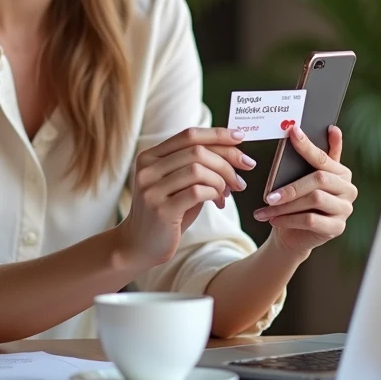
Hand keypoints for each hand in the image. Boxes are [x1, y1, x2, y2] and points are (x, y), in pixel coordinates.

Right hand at [115, 127, 255, 269]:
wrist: (140, 245)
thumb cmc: (167, 212)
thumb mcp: (178, 184)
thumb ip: (197, 166)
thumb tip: (234, 152)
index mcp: (150, 156)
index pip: (189, 135)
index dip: (217, 134)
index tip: (240, 138)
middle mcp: (147, 169)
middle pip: (197, 151)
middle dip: (226, 162)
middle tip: (240, 178)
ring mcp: (151, 189)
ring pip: (198, 170)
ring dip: (221, 180)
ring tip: (227, 193)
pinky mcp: (161, 210)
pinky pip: (197, 192)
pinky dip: (214, 194)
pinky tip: (218, 202)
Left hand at [254, 125, 355, 255]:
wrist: (295, 234)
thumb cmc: (298, 202)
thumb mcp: (303, 178)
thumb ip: (317, 156)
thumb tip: (332, 128)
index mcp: (342, 172)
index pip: (322, 157)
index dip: (306, 145)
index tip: (292, 131)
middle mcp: (348, 189)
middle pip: (319, 179)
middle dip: (290, 188)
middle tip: (268, 196)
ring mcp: (345, 209)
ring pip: (314, 200)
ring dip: (286, 206)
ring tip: (266, 209)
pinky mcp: (337, 227)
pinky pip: (311, 220)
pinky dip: (289, 219)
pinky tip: (274, 220)